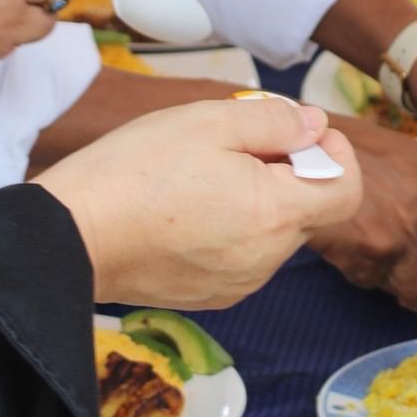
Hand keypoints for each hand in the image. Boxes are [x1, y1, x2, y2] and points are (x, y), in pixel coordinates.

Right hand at [35, 96, 359, 308]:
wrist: (70, 237)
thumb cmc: (134, 172)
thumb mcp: (209, 121)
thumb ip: (275, 121)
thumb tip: (314, 127)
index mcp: (275, 213)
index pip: (347, 189)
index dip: (335, 153)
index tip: (301, 133)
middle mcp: (266, 259)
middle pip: (307, 208)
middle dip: (287, 170)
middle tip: (235, 143)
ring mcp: (239, 282)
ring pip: (272, 232)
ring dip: (256, 199)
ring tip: (199, 175)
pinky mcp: (210, 295)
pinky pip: (242, 255)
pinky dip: (230, 228)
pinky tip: (185, 208)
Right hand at [309, 117, 416, 323]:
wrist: (298, 145)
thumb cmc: (350, 154)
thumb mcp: (410, 168)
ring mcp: (411, 226)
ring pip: (414, 287)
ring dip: (391, 283)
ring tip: (367, 248)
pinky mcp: (378, 246)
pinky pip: (375, 283)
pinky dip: (360, 272)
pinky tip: (346, 241)